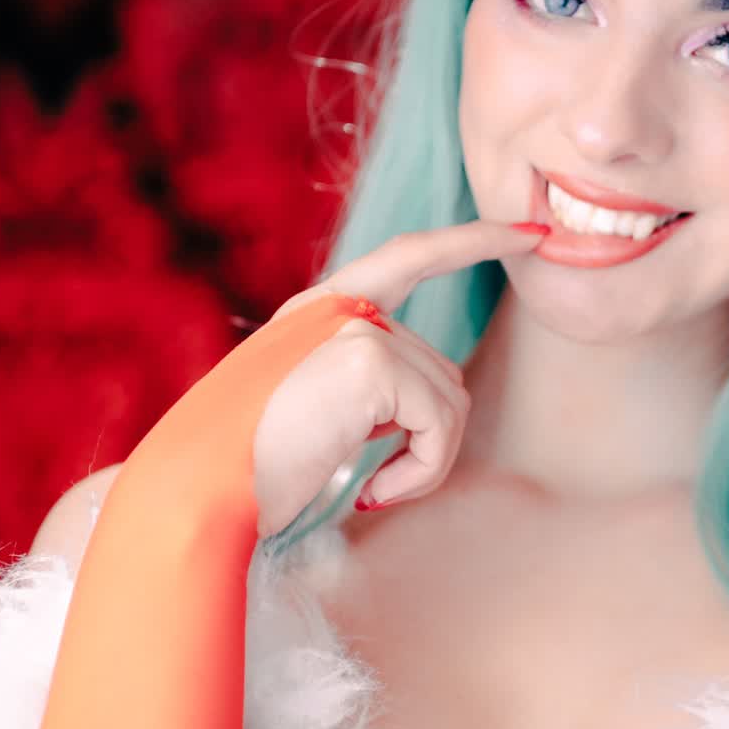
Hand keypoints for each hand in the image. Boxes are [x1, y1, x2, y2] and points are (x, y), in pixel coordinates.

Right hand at [251, 220, 544, 535]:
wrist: (196, 496)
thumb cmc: (245, 474)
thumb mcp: (308, 414)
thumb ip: (364, 388)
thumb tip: (436, 403)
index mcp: (316, 313)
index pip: (411, 257)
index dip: (472, 241)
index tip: (532, 231)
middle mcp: (334, 308)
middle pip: (441, 369)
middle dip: (426, 438)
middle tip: (374, 483)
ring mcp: (352, 327)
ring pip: (449, 400)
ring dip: (423, 460)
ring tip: (367, 487)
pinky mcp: (367, 359)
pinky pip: (441, 423)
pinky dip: (421, 471)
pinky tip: (371, 491)